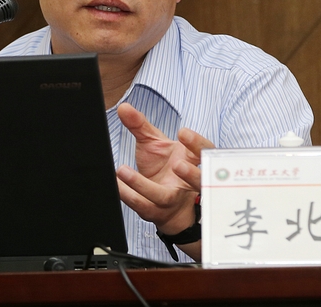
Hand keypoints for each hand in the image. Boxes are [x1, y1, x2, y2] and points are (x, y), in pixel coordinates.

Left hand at [115, 102, 213, 235]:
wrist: (164, 203)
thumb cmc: (164, 168)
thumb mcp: (154, 143)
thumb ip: (140, 125)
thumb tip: (123, 107)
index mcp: (193, 160)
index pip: (205, 151)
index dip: (198, 143)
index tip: (183, 133)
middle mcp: (186, 182)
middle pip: (198, 181)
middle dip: (192, 174)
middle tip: (178, 164)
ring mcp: (171, 199)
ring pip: (163, 197)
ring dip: (143, 185)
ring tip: (124, 170)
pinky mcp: (154, 211)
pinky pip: (141, 204)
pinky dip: (126, 194)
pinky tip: (115, 182)